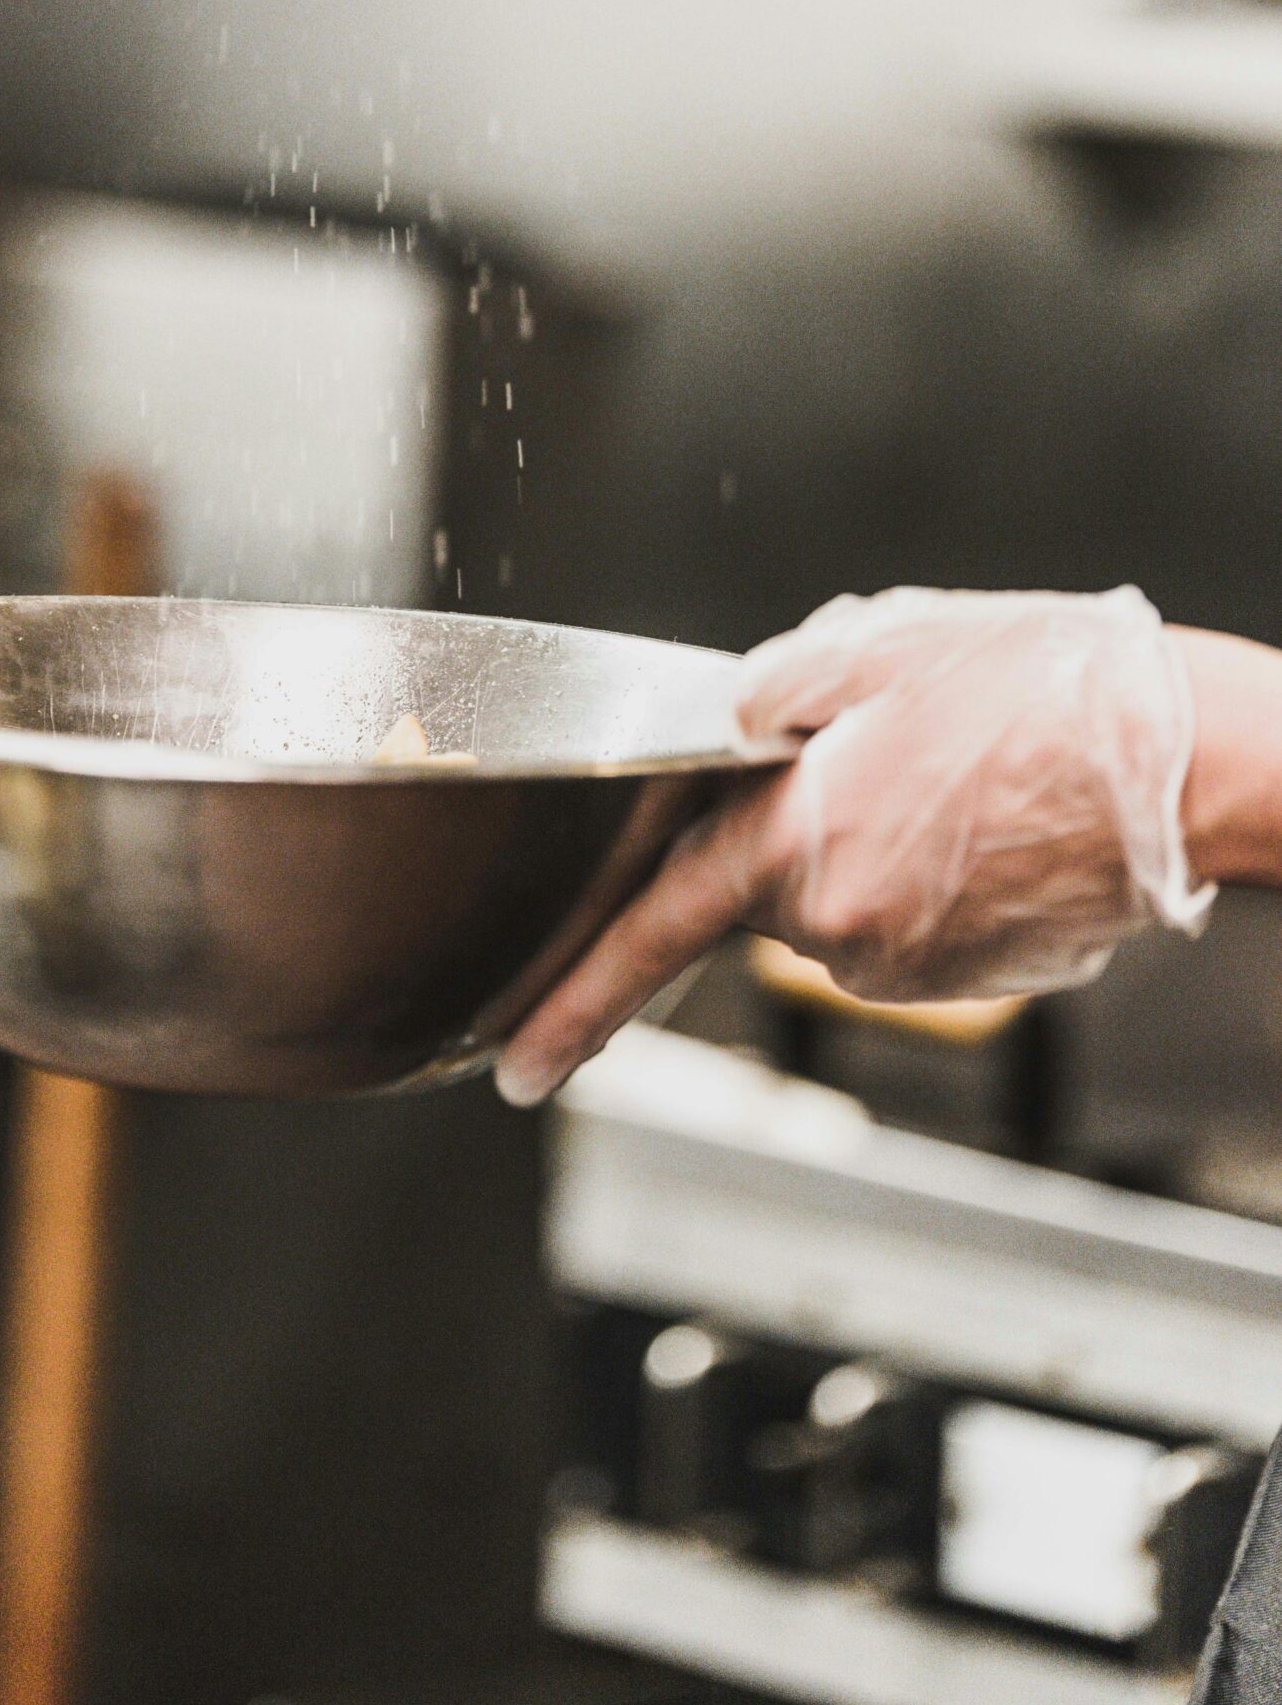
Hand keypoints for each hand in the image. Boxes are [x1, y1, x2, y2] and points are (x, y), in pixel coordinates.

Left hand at [495, 585, 1213, 1106]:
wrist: (1187, 763)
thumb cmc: (1047, 690)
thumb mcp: (881, 643)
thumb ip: (773, 689)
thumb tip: (725, 722)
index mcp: (798, 835)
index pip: (652, 929)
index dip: (574, 999)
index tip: (517, 1061)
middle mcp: (841, 922)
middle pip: (764, 894)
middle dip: (802, 837)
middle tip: (900, 766)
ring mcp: (909, 965)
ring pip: (841, 908)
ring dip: (874, 851)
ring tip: (960, 782)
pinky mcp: (967, 981)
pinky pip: (907, 929)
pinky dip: (928, 882)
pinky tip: (988, 826)